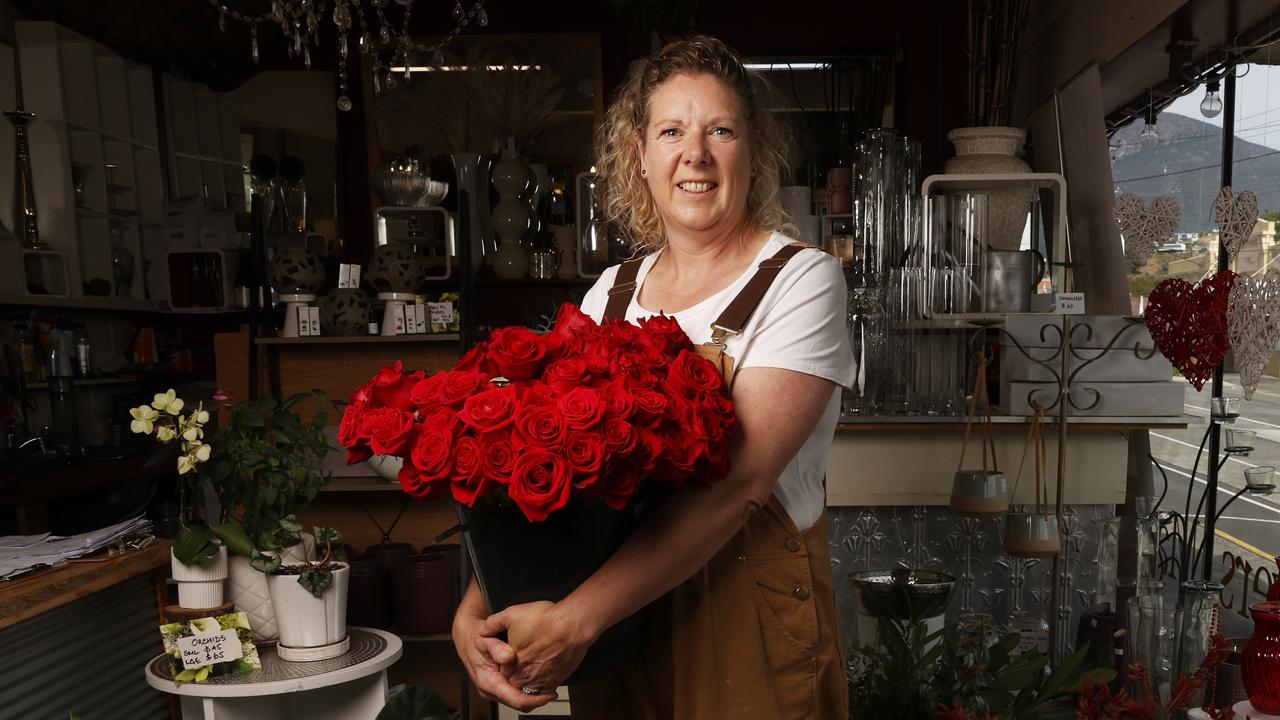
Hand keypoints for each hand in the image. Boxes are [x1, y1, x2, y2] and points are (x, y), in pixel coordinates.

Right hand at [452, 586, 556, 711]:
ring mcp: (495, 690)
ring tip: (549, 684)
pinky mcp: (500, 686)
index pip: (515, 700)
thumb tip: (508, 656)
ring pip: (518, 699)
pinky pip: (516, 693)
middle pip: (519, 703)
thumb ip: (496, 648)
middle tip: (554, 690)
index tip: (549, 694)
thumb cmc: (476, 639)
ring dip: (533, 694)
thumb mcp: (485, 638)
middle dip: (537, 699)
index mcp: (488, 682)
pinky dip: (527, 688)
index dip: (534, 699)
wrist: (468, 639)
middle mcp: (491, 690)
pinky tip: (538, 679)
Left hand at [480, 600, 594, 693]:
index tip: (508, 659)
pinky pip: (545, 692)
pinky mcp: (556, 680)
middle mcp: (524, 675)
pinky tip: (544, 676)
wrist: (572, 625)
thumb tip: (483, 630)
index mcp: (511, 662)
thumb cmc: (545, 619)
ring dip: (528, 682)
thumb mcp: (512, 614)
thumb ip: (493, 623)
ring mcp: (541, 679)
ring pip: (529, 690)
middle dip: (514, 676)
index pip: (501, 673)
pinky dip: (543, 687)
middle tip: (519, 665)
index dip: (503, 665)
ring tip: (532, 670)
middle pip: (513, 683)